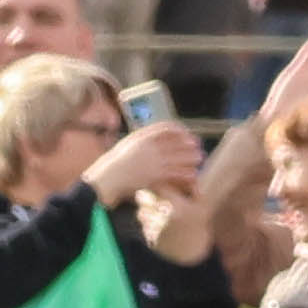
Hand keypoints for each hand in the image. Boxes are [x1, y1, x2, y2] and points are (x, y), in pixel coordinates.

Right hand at [85, 122, 203, 207]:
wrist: (109, 179)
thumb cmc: (117, 162)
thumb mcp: (129, 142)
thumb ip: (144, 136)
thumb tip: (157, 133)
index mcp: (144, 137)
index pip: (168, 129)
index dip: (180, 131)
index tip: (186, 134)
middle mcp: (151, 148)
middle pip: (177, 143)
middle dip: (190, 144)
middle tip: (198, 146)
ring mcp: (154, 162)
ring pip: (180, 158)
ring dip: (192, 158)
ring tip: (198, 158)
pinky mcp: (156, 177)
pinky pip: (177, 174)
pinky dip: (187, 174)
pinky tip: (192, 174)